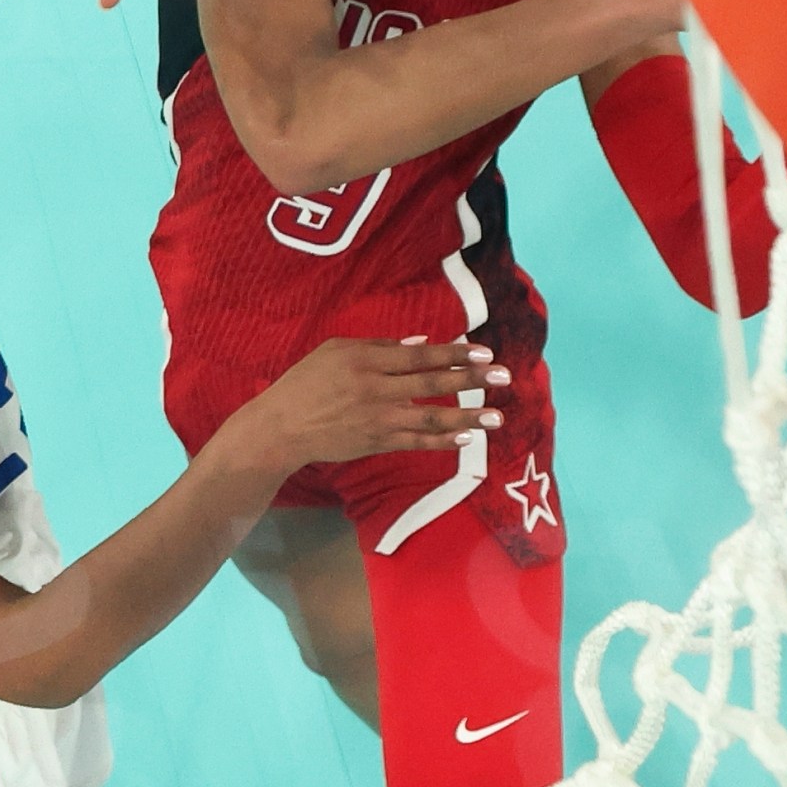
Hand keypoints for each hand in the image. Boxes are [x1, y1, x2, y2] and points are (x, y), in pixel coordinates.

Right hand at [234, 338, 504, 470]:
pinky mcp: (376, 443)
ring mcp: (377, 419)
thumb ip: (379, 346)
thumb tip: (421, 344)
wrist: (281, 427)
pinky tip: (467, 437)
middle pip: (432, 383)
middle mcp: (375, 389)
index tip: (485, 353)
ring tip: (497, 416)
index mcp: (366, 359)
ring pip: (431, 418)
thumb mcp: (336, 350)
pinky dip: (442, 441)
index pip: (420, 356)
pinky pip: (416, 442)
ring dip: (467, 417)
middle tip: (504, 377)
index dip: (455, 354)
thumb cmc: (307, 382)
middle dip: (471, 380)